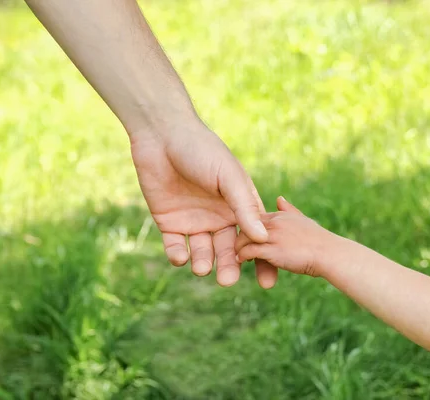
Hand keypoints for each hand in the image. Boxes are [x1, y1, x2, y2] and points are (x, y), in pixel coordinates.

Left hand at [130, 120, 277, 287]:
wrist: (162, 135)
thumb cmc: (202, 150)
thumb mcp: (229, 178)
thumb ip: (244, 207)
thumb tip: (263, 238)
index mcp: (239, 206)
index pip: (254, 238)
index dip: (263, 259)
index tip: (267, 282)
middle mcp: (218, 217)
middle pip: (228, 250)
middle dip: (229, 266)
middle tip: (227, 281)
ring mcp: (194, 221)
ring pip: (203, 252)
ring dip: (204, 263)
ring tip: (203, 269)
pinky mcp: (169, 223)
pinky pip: (176, 246)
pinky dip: (179, 255)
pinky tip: (181, 257)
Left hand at [235, 196, 345, 276]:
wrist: (329, 254)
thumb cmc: (319, 241)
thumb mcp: (302, 220)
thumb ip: (289, 210)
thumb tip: (279, 199)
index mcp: (280, 215)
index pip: (254, 218)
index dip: (248, 227)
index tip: (247, 237)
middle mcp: (274, 222)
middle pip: (245, 226)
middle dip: (240, 237)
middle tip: (239, 248)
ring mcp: (272, 235)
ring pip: (243, 238)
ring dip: (238, 248)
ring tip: (238, 256)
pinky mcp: (271, 250)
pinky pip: (248, 251)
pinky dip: (242, 256)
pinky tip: (241, 261)